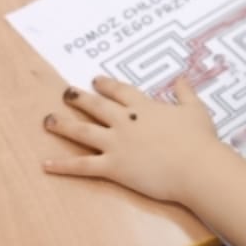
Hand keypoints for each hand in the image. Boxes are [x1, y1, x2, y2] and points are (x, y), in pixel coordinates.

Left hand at [42, 75, 216, 202]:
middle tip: (66, 93)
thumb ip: (185, 93)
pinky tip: (46, 164)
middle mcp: (125, 122)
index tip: (95, 80)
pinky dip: (63, 166)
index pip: (120, 92)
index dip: (106, 85)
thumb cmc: (200, 139)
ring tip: (48, 120)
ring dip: (64, 125)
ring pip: (83, 132)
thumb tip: (182, 78)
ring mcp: (117, 144)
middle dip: (79, 99)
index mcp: (144, 108)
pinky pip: (83, 165)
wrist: (196, 167)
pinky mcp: (113, 166)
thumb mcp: (195, 110)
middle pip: (96, 107)